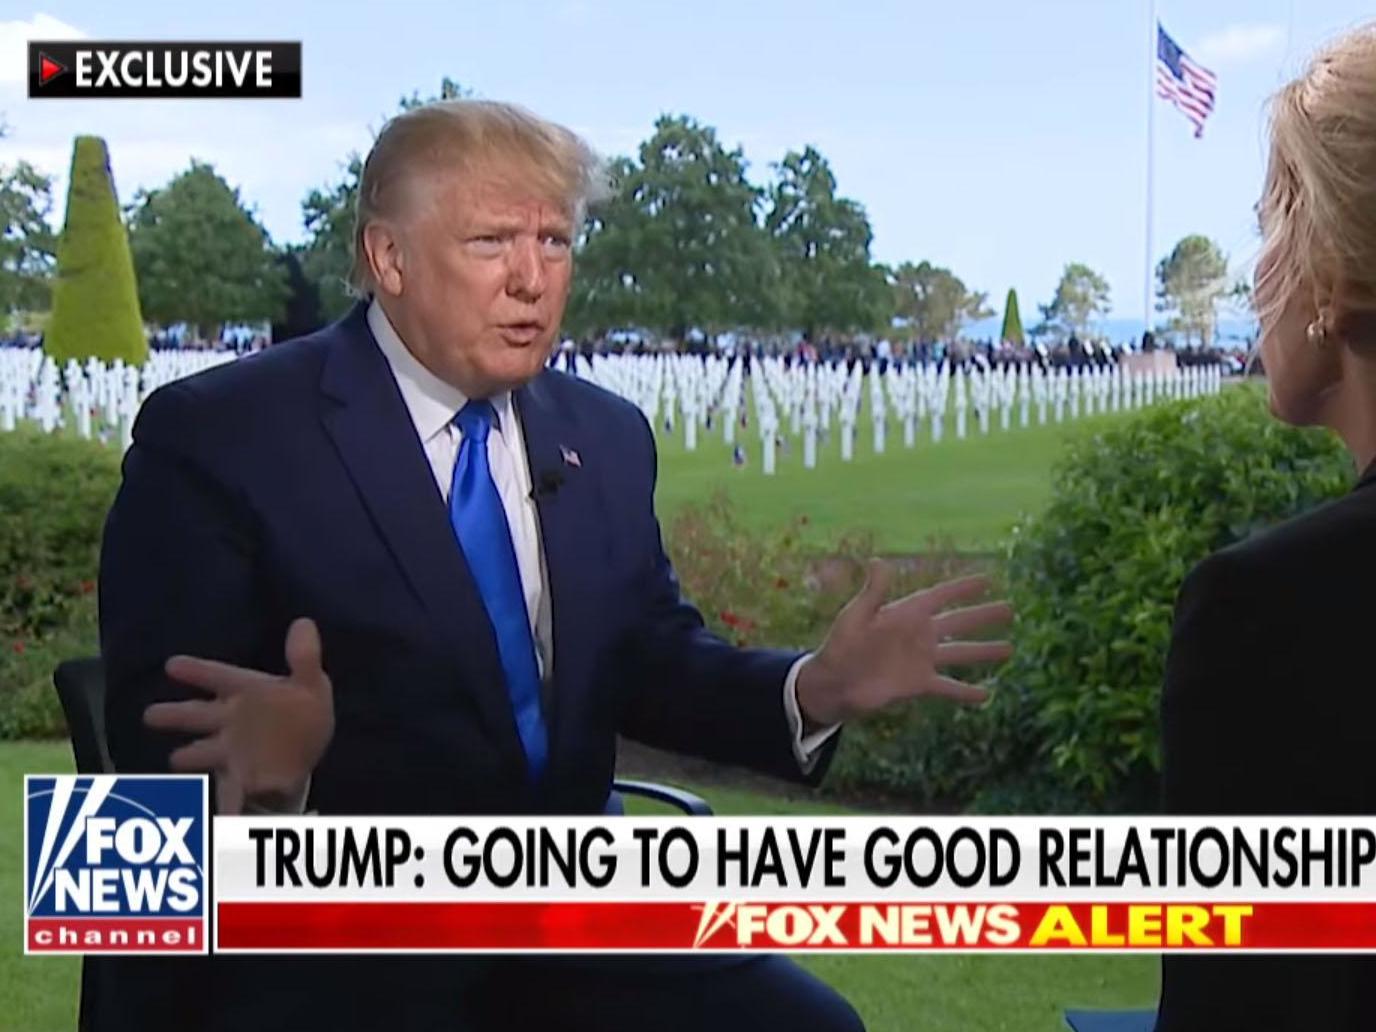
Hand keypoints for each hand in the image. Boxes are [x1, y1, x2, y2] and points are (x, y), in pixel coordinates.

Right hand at [144, 618, 334, 813]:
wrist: (306, 750)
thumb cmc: (301, 711)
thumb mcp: (310, 685)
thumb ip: (304, 658)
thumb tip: (304, 623)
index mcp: (246, 692)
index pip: (218, 676)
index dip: (197, 671)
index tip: (172, 664)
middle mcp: (231, 720)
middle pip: (199, 715)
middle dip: (177, 715)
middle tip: (150, 714)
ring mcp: (231, 749)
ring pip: (205, 752)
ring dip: (192, 757)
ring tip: (175, 760)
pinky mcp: (239, 776)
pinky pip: (226, 791)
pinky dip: (221, 803)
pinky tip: (211, 813)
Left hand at [796, 560, 1012, 727]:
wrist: (833, 682)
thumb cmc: (840, 644)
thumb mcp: (856, 614)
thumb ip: (873, 591)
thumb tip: (879, 560)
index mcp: (906, 613)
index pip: (940, 596)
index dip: (962, 587)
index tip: (988, 578)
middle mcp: (918, 635)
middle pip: (958, 622)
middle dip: (983, 616)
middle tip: (1010, 608)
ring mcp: (921, 660)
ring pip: (960, 653)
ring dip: (984, 651)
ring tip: (1010, 649)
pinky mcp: (918, 684)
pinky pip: (948, 687)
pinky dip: (966, 692)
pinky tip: (987, 695)